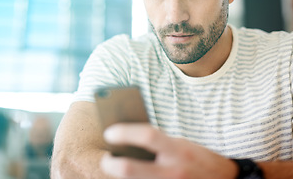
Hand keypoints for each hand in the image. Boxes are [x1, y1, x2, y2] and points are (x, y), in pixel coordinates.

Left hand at [100, 123, 237, 178]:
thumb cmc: (200, 159)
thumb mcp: (182, 145)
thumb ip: (159, 142)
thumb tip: (130, 137)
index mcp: (178, 150)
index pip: (147, 135)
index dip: (124, 132)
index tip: (109, 131)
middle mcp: (173, 171)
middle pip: (129, 168)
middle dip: (110, 163)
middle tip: (106, 157)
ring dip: (119, 175)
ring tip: (115, 166)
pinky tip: (130, 175)